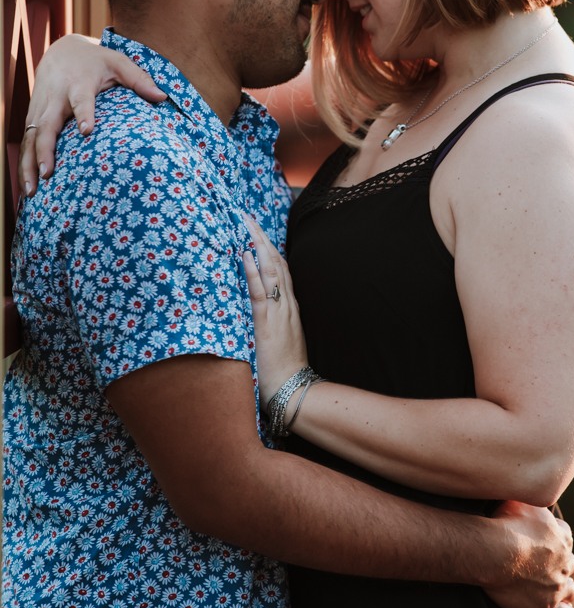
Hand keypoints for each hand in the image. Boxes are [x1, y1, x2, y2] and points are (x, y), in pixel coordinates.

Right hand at [18, 33, 166, 196]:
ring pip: (31, 137)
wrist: (61, 50)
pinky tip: (28, 186)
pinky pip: (26, 142)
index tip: (87, 130)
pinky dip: (25, 163)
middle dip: (45, 149)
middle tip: (48, 173)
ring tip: (32, 189)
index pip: (81, 99)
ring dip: (29, 163)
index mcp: (79, 84)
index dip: (83, 113)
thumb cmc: (96, 60)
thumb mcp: (118, 62)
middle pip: (47, 125)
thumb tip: (162, 97)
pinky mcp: (33, 118)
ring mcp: (41, 109)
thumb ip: (139, 79)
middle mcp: (56, 98)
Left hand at [242, 216, 308, 402]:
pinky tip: (245, 255)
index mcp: (290, 308)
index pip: (282, 270)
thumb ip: (275, 322)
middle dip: (262, 238)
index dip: (269, 249)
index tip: (258, 231)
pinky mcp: (267, 324)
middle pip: (277, 263)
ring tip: (247, 225)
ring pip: (271, 271)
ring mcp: (279, 313)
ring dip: (258, 245)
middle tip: (248, 217)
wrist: (294, 390)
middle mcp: (287, 305)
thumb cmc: (285, 370)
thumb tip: (263, 313)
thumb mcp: (282, 340)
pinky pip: (260, 293)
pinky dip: (253, 272)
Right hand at [486, 500, 573, 607]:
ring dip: (565, 586)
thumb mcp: (519, 501)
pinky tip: (556, 607)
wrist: (494, 553)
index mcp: (562, 537)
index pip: (565, 535)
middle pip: (569, 562)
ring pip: (570, 588)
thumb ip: (529, 498)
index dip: (554, 536)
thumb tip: (528, 489)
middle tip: (544, 563)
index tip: (542, 538)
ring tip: (554, 587)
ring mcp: (557, 585)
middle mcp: (564, 561)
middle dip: (560, 562)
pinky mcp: (546, 606)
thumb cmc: (504, 523)